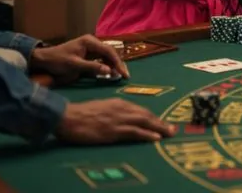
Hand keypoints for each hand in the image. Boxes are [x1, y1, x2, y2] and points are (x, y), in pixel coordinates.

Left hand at [30, 35, 129, 84]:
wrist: (44, 60)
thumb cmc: (58, 60)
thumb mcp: (74, 65)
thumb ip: (92, 67)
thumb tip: (109, 71)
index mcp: (90, 42)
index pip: (108, 51)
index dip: (117, 62)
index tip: (123, 73)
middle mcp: (92, 42)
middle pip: (110, 52)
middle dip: (118, 64)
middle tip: (126, 75)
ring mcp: (91, 48)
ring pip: (107, 56)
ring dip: (114, 65)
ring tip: (120, 75)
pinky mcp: (89, 54)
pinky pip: (101, 59)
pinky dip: (107, 66)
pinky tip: (111, 73)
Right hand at [56, 99, 175, 143]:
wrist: (68, 116)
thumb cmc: (82, 113)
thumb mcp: (102, 107)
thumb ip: (114, 111)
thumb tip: (123, 118)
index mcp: (119, 102)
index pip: (141, 110)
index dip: (153, 118)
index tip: (162, 123)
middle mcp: (122, 108)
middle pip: (146, 115)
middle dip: (160, 122)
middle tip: (172, 129)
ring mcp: (118, 119)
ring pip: (144, 122)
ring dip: (159, 128)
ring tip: (169, 133)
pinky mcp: (113, 130)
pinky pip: (134, 132)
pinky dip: (146, 134)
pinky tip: (155, 138)